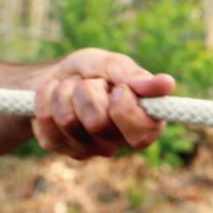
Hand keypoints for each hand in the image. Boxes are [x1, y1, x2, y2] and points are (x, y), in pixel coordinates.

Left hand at [30, 48, 174, 158]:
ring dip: (65, 91)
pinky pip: (47, 121)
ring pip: (69, 121)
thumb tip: (167, 84)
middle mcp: (117, 142)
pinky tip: (53, 93)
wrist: (57, 75)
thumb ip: (135, 75)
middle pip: (97, 124)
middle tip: (90, 82)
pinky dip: (46, 96)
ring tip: (71, 86)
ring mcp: (87, 148)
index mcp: (142, 124)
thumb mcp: (113, 64)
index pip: (142, 135)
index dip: (126, 110)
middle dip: (88, 91)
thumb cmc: (94, 72)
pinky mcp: (58, 146)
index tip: (119, 88)